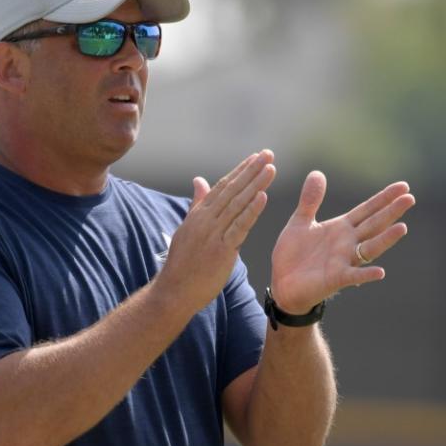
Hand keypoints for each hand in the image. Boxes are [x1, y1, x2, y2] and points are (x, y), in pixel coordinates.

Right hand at [158, 150, 276, 311]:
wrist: (174, 291)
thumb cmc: (182, 263)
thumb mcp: (187, 229)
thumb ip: (197, 205)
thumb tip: (199, 180)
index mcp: (199, 215)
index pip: (223, 187)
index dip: (240, 171)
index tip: (256, 157)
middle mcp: (205, 220)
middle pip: (232, 190)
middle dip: (251, 171)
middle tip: (268, 153)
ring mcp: (213, 234)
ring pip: (238, 204)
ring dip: (256, 185)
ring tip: (271, 168)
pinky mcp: (221, 249)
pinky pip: (239, 227)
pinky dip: (251, 211)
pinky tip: (263, 197)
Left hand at [270, 171, 414, 314]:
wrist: (281, 283)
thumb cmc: (293, 255)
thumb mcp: (300, 222)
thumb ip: (310, 200)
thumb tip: (317, 172)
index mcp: (341, 228)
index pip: (367, 210)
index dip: (384, 199)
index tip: (403, 186)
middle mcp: (348, 243)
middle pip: (374, 225)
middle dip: (391, 212)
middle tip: (410, 198)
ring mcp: (344, 261)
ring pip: (369, 248)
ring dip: (385, 239)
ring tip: (401, 227)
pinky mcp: (336, 278)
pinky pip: (354, 276)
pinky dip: (367, 274)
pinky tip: (380, 272)